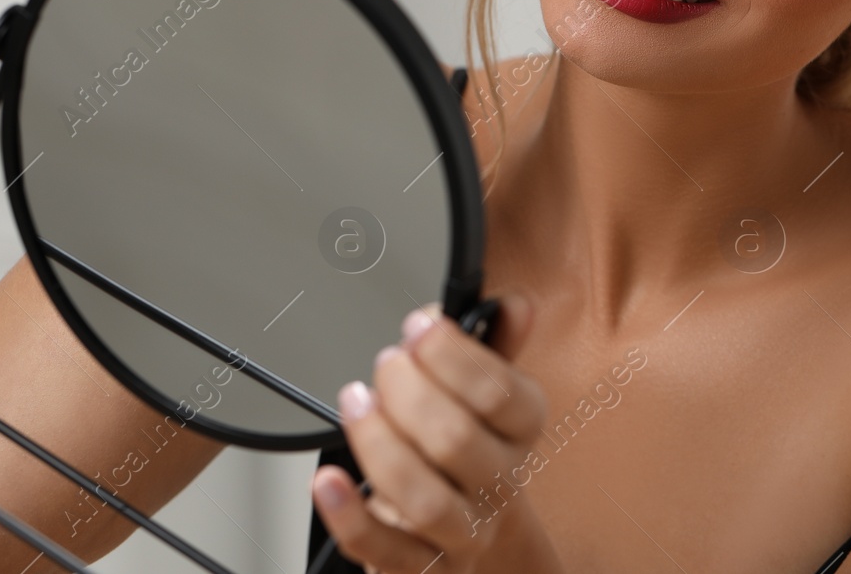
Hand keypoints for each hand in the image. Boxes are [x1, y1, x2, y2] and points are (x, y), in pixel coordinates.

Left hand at [311, 295, 563, 573]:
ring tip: (356, 403)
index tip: (418, 327)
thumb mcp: (492, 394)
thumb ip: (496, 341)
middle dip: (407, 390)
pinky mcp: (417, 566)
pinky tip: (329, 480)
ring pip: (423, 499)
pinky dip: (348, 513)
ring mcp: (461, 532)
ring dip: (378, 444)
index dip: (450, 353)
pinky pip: (380, 547)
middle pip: (455, 440)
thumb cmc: (475, 450)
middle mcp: (497, 484)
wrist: (481, 537)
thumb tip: (511, 302)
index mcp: (521, 429)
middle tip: (386, 364)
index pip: (499, 392)